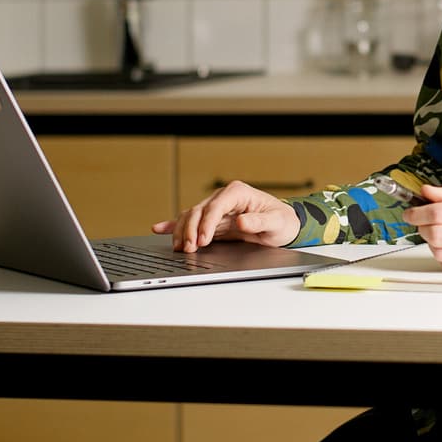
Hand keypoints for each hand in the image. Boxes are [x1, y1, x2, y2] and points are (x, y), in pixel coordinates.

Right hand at [150, 179, 299, 252]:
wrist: (282, 225)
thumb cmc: (281, 221)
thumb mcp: (276, 222)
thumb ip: (259, 221)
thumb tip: (241, 221)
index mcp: (237, 193)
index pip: (215, 206)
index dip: (207, 223)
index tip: (203, 239)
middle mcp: (223, 198)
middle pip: (198, 211)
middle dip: (191, 230)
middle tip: (190, 248)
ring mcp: (215, 209)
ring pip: (190, 217)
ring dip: (183, 232)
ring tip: (180, 248)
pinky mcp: (212, 221)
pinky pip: (190, 222)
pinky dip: (174, 225)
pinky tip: (159, 229)